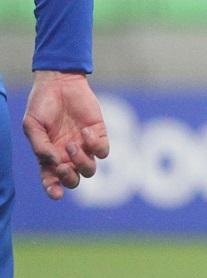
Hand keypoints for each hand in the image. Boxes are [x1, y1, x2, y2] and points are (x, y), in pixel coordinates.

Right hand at [22, 70, 108, 199]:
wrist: (59, 83)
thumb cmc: (41, 105)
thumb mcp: (32, 126)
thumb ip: (40, 146)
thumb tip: (54, 163)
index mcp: (49, 157)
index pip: (52, 181)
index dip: (54, 190)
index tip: (56, 194)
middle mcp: (67, 155)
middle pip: (74, 179)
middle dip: (69, 177)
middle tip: (63, 164)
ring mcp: (84, 145)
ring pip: (90, 169)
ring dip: (82, 161)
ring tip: (72, 144)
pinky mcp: (98, 133)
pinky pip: (103, 150)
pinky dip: (96, 145)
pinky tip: (85, 131)